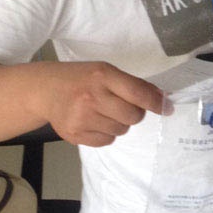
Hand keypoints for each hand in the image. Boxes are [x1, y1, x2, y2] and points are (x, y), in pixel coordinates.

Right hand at [40, 61, 167, 147]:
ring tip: (104, 112)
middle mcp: (91, 97)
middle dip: (134, 113)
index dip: (156, 103)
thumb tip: (162, 99)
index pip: (137, 93)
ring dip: (119, 123)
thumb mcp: (105, 72)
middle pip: (133, 116)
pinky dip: (107, 134)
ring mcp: (81, 118)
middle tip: (122, 106)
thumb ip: (133, 84)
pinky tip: (95, 122)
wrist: (45, 91)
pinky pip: (107, 141)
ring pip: (121, 130)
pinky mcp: (75, 135)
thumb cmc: (81, 79)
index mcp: (101, 76)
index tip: (167, 108)